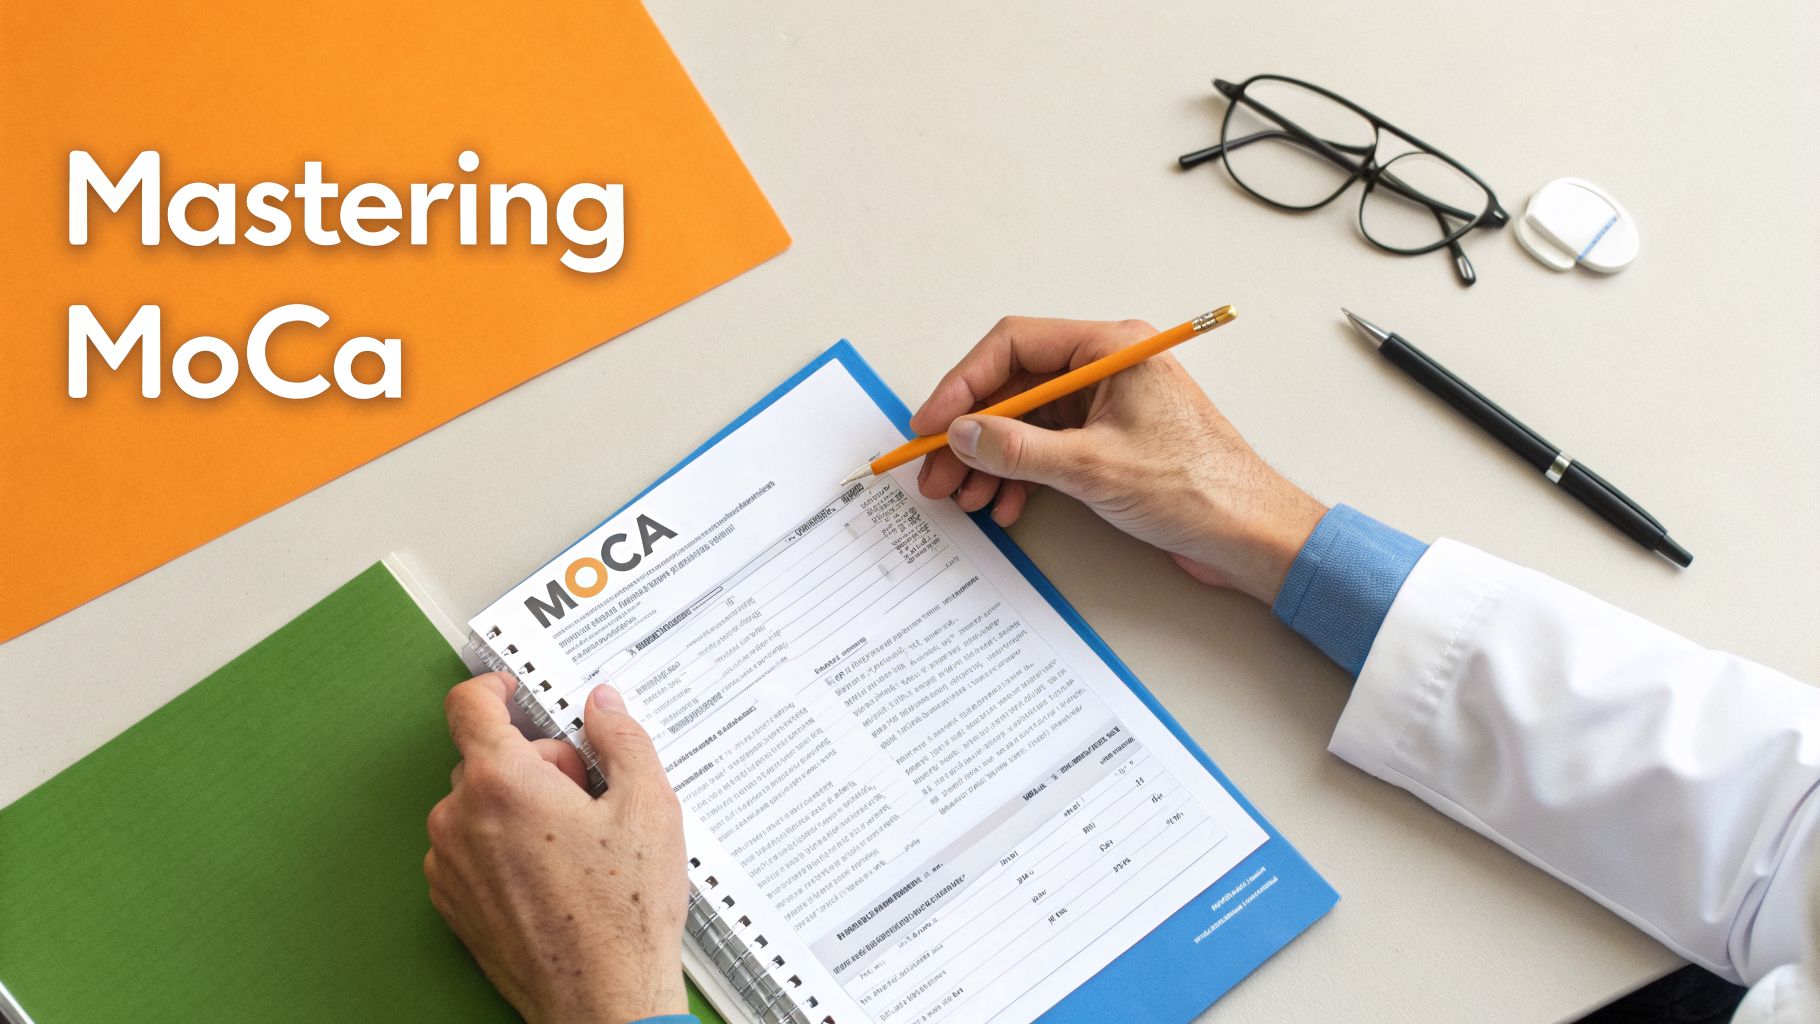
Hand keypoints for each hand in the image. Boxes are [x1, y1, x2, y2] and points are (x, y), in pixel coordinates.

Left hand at [426, 674, 687, 1023]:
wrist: (603, 1000)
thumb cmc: (623, 915)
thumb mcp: (648, 807)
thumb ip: (622, 739)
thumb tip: (604, 707)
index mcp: (502, 785)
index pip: (469, 707)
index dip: (494, 688)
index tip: (512, 691)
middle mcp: (460, 821)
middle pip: (487, 759)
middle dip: (535, 764)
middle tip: (585, 796)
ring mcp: (449, 866)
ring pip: (478, 806)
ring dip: (518, 808)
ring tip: (574, 846)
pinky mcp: (451, 903)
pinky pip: (470, 849)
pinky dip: (503, 848)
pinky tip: (553, 876)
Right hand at [912, 316, 1327, 604]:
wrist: (1251, 534)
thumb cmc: (1199, 488)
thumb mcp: (1093, 468)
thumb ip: (1019, 448)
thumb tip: (962, 434)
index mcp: (1111, 348)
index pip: (1014, 345)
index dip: (962, 384)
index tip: (931, 423)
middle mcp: (1107, 367)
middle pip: (1014, 386)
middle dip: (970, 432)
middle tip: (935, 470)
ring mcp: (1107, 405)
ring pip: (1025, 422)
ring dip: (990, 460)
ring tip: (964, 497)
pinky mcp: (1109, 441)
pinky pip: (1047, 448)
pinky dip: (1021, 475)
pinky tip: (1007, 505)